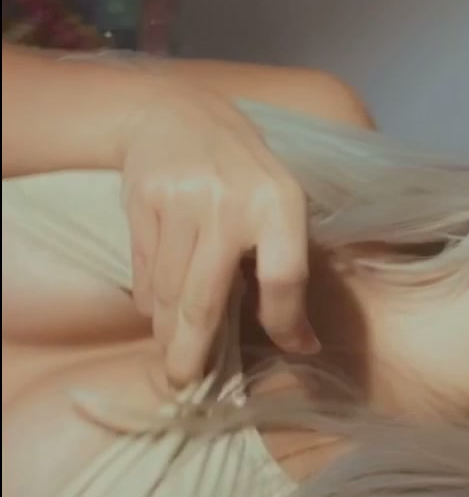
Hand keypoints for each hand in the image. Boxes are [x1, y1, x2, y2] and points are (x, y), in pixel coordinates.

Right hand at [121, 84, 318, 384]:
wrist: (175, 112)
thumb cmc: (241, 169)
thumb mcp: (279, 199)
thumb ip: (284, 262)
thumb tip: (298, 341)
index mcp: (278, 200)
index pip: (285, 277)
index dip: (288, 321)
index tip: (296, 348)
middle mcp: (228, 202)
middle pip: (206, 299)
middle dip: (193, 351)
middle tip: (185, 384)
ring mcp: (180, 201)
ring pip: (167, 291)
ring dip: (168, 329)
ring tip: (173, 351)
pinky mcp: (142, 202)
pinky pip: (143, 271)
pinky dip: (149, 299)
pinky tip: (156, 310)